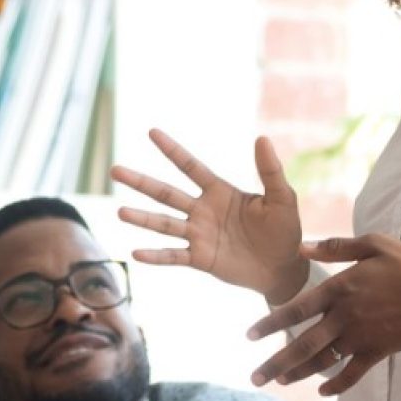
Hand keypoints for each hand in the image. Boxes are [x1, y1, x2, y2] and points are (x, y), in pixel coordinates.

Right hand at [112, 131, 306, 301]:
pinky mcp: (200, 259)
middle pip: (167, 193)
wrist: (284, 268)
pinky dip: (156, 256)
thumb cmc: (285, 229)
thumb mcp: (282, 198)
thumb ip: (270, 171)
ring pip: (164, 224)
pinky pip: (174, 256)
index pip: (191, 167)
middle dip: (141, 182)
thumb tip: (262, 138)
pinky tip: (136, 253)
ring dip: (142, 218)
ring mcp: (199, 235)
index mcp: (220, 191)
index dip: (172, 150)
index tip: (152, 132)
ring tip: (120, 212)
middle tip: (115, 170)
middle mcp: (203, 210)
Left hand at [247, 235, 400, 393]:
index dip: (271, 324)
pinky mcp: (378, 351)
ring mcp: (361, 337)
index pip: (297, 310)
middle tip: (254, 378)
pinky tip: (321, 391)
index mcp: (341, 289)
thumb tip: (301, 247)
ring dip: (298, 374)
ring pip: (322, 362)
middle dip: (276, 364)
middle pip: (303, 345)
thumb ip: (336, 247)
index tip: (249, 336)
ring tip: (279, 382)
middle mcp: (346, 317)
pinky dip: (336, 385)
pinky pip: (352, 374)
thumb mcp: (373, 244)